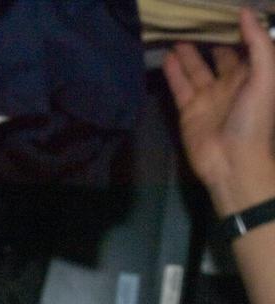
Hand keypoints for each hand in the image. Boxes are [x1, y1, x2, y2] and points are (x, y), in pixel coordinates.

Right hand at [163, 8, 274, 214]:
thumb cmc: (254, 118)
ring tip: (176, 32)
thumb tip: (243, 12)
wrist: (233, 161)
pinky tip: (166, 55)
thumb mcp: (266, 77)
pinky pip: (180, 86)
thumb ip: (258, 44)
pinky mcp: (189, 109)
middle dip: (210, 37)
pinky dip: (173, 71)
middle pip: (219, 54)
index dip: (237, 28)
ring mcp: (208, 96)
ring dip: (188, 52)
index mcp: (254, 74)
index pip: (245, 45)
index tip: (222, 9)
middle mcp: (231, 83)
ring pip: (197, 68)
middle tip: (195, 17)